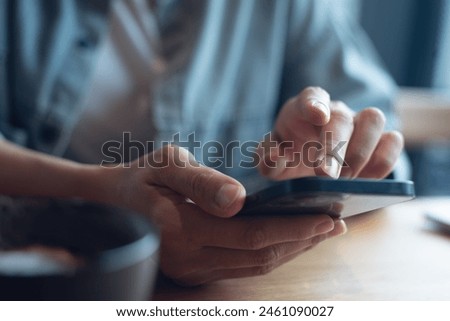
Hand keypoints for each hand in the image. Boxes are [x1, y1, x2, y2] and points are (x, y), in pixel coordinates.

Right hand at [106, 145, 345, 284]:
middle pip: (259, 255)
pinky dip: (271, 253)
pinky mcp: (196, 271)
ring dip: (291, 249)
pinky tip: (289, 238)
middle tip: (336, 224)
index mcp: (181, 229)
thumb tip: (238, 200)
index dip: (293, 228)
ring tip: (322, 231)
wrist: (113, 203)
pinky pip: (243, 267)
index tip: (327, 217)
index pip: (251, 234)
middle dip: (302, 241)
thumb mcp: (166, 164)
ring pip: (254, 266)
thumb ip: (201, 182)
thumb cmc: (141, 176)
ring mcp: (191, 270)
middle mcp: (188, 259)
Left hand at [258, 87, 403, 179]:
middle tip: (325, 174)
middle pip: (341, 117)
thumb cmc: (290, 155)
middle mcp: (334, 112)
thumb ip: (268, 158)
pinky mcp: (379, 141)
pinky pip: (392, 141)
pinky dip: (384, 158)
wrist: (309, 164)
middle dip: (335, 146)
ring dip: (360, 152)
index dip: (314, 103)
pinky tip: (367, 178)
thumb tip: (275, 156)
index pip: (312, 96)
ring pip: (374, 119)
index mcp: (304, 108)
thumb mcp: (273, 159)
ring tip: (344, 181)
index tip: (317, 115)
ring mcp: (359, 123)